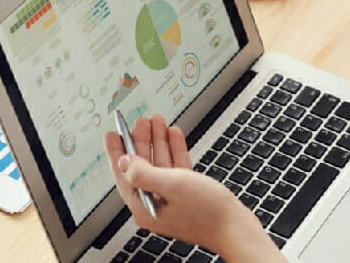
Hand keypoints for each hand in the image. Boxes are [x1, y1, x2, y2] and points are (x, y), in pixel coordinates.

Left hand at [103, 115, 282, 261]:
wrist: (236, 228)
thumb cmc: (208, 212)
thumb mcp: (172, 185)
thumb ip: (144, 173)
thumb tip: (123, 162)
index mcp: (145, 207)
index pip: (124, 175)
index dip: (117, 152)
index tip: (112, 134)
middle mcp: (155, 205)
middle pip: (142, 166)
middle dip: (141, 141)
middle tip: (140, 121)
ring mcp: (171, 201)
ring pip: (160, 165)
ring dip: (158, 142)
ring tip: (157, 122)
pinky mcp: (187, 196)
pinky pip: (176, 169)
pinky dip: (174, 151)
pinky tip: (174, 136)